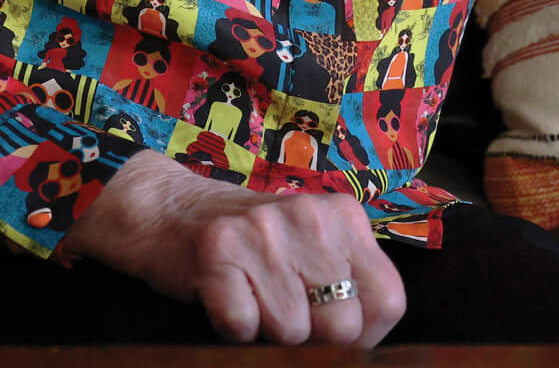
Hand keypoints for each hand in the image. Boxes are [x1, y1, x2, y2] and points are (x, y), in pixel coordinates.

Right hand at [62, 148, 406, 345]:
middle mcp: (310, 218)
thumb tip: (363, 349)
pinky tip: (226, 296)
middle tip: (284, 314)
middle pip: (342, 326)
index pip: (388, 301)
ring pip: (291, 332)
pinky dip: (232, 327)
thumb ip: (348, 283)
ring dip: (268, 332)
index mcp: (345, 218)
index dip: (366, 337)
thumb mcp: (313, 247)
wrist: (169, 209)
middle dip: (314, 340)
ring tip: (253, 296)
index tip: (335, 337)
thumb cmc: (254, 242)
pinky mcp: (218, 251)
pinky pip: (242, 325)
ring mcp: (263, 232)